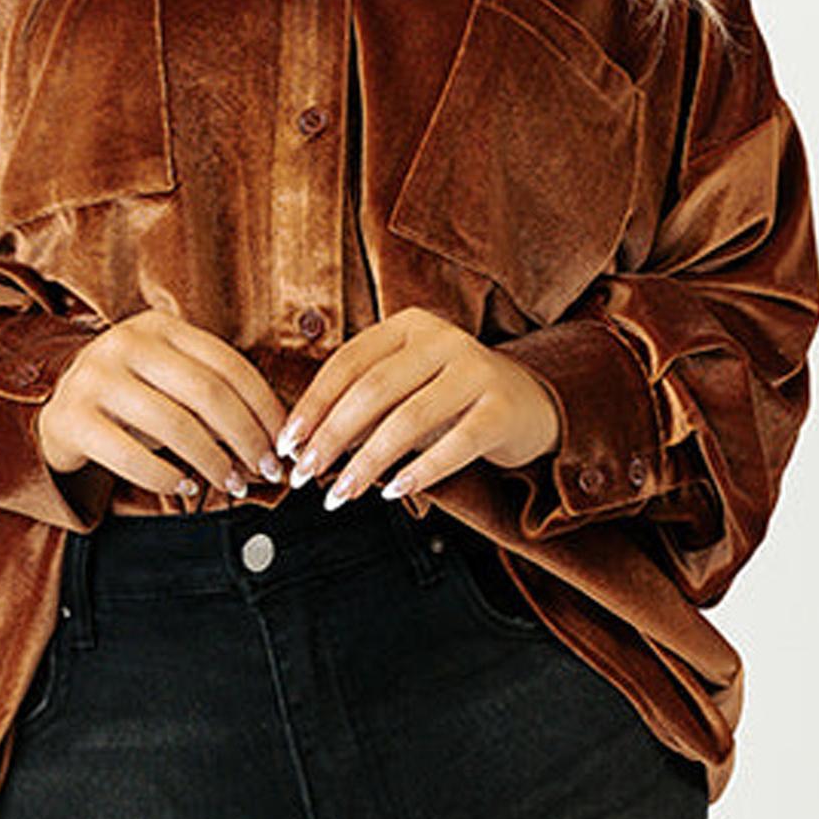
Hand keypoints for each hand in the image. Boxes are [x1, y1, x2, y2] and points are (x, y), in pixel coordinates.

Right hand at [36, 309, 287, 499]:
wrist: (60, 413)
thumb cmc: (133, 400)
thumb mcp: (170, 381)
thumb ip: (214, 396)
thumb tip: (275, 437)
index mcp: (159, 326)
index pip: (228, 364)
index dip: (264, 407)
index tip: (283, 442)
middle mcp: (125, 342)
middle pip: (207, 393)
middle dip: (245, 437)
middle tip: (265, 470)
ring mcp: (95, 377)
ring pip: (174, 425)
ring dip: (212, 461)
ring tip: (232, 484)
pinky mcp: (72, 418)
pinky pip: (131, 455)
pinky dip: (166, 477)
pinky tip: (185, 486)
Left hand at [277, 307, 560, 508]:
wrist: (530, 404)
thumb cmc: (451, 400)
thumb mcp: (406, 390)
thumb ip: (363, 406)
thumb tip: (307, 444)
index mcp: (409, 325)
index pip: (349, 361)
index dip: (313, 402)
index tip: (288, 440)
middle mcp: (443, 339)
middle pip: (373, 389)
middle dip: (331, 435)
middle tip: (304, 474)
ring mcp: (476, 370)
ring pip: (409, 418)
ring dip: (367, 462)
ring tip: (339, 493)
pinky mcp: (502, 408)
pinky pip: (456, 444)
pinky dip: (421, 471)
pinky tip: (395, 492)